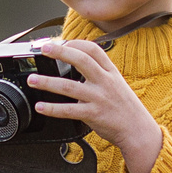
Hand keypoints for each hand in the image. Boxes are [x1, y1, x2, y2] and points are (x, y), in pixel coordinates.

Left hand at [28, 38, 162, 172]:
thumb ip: (99, 74)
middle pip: (81, 60)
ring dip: (47, 82)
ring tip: (33, 79)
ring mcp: (99, 98)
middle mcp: (105, 82)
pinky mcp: (93, 115)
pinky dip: (52, 108)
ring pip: (68, 86)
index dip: (77, 43)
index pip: (94, 50)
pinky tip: (41, 106)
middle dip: (61, 52)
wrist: (138, 130)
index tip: (63, 42)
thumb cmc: (125, 108)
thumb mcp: (117, 84)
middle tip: (44, 50)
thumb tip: (78, 65)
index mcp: (111, 72)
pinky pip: (68, 111)